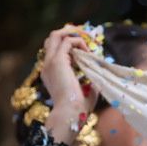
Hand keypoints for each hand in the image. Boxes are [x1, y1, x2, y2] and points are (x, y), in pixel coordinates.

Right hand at [39, 24, 99, 145]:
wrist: (69, 113)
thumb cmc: (78, 107)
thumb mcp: (85, 88)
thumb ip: (89, 78)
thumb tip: (99, 72)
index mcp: (50, 72)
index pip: (54, 49)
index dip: (68, 43)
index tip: (84, 47)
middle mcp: (47, 65)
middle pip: (51, 38)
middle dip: (69, 32)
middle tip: (85, 36)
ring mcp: (50, 62)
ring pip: (56, 35)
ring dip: (73, 34)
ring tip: (87, 40)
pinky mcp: (57, 60)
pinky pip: (67, 41)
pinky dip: (79, 42)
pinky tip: (88, 52)